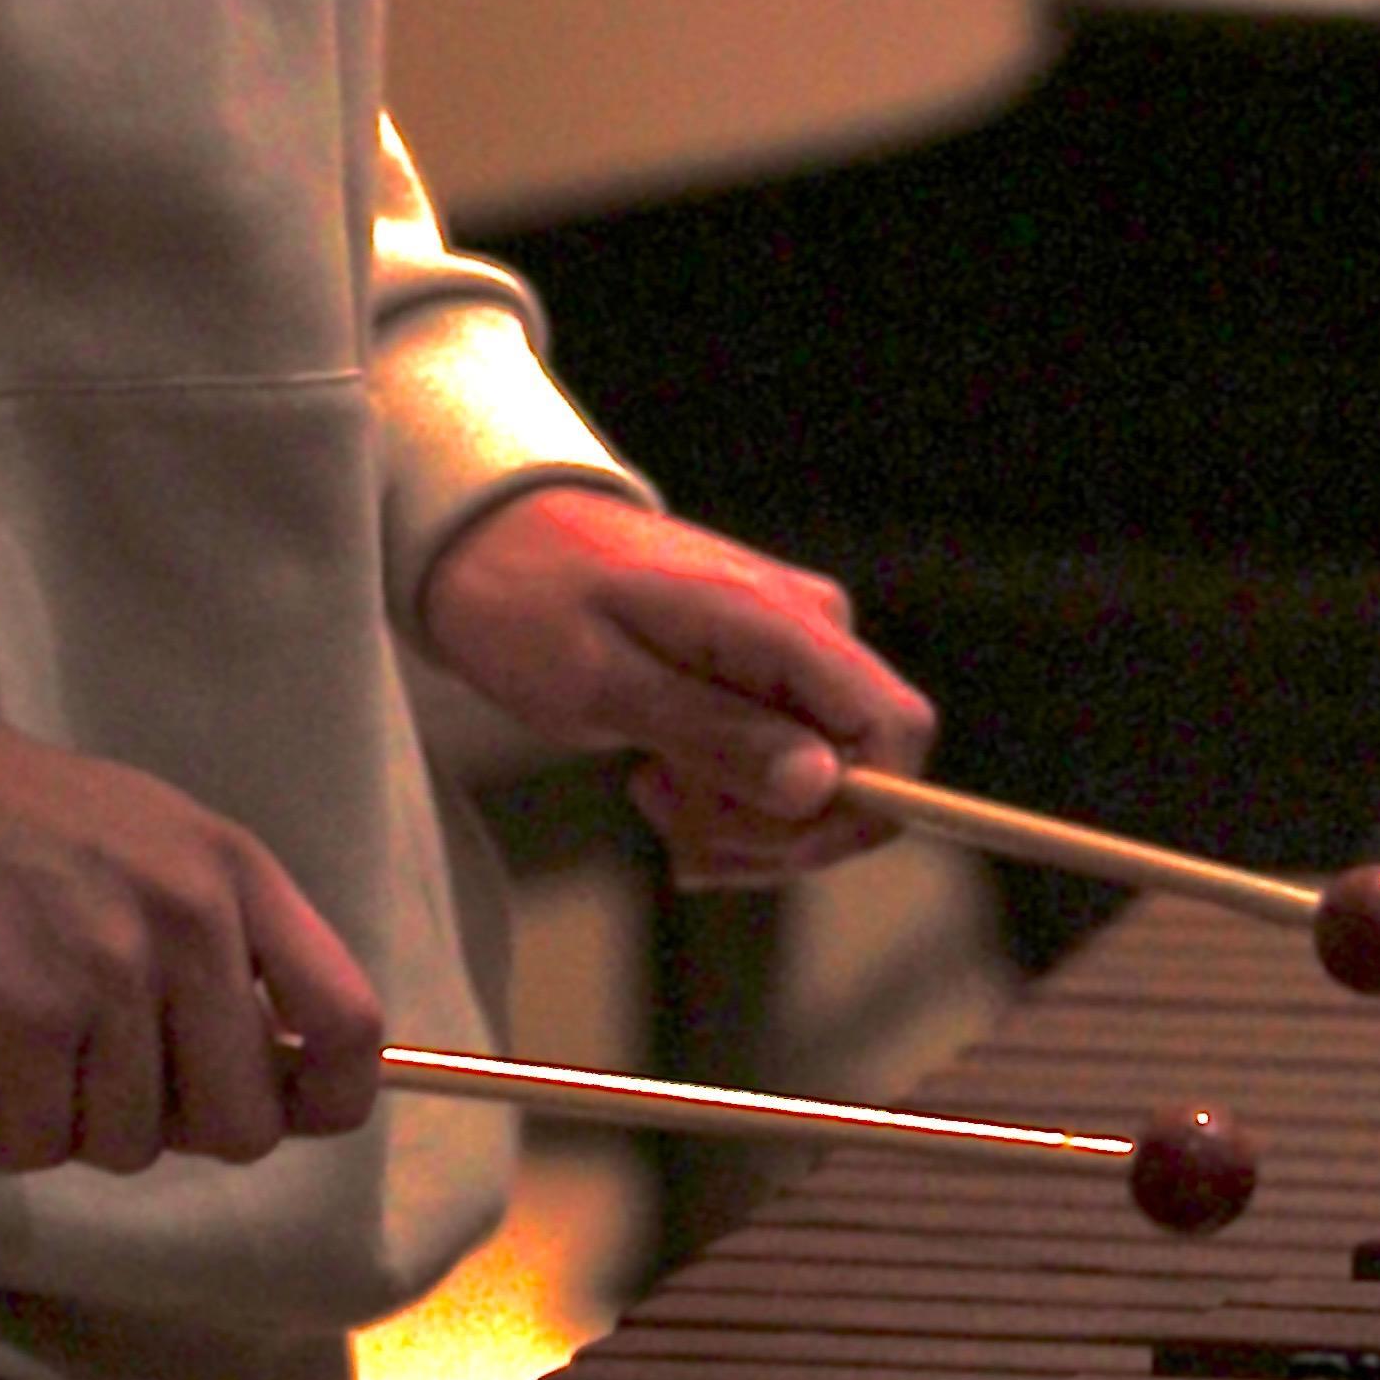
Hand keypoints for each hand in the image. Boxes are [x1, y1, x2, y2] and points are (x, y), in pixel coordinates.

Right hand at [0, 708, 384, 1175]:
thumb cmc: (17, 821)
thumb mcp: (159, 843)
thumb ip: (221, 939)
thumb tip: (268, 1071)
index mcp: (238, 875)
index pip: (351, 1022)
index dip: (330, 1098)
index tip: (279, 1111)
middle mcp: (193, 925)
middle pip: (245, 1122)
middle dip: (176, 1132)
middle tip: (109, 1087)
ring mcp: (113, 976)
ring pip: (136, 1146)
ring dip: (73, 1130)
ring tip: (23, 1068)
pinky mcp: (30, 1025)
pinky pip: (44, 1146)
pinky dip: (3, 1140)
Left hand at [416, 485, 935, 881]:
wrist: (484, 538)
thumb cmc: (527, 599)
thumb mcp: (600, 683)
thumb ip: (716, 733)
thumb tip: (824, 787)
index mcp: (777, 618)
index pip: (895, 731)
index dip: (847, 815)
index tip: (743, 841)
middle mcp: (806, 625)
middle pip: (863, 773)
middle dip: (776, 832)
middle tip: (673, 828)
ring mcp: (788, 646)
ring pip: (823, 779)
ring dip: (744, 823)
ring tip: (654, 797)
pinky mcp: (762, 668)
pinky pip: (785, 757)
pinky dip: (732, 798)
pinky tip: (664, 787)